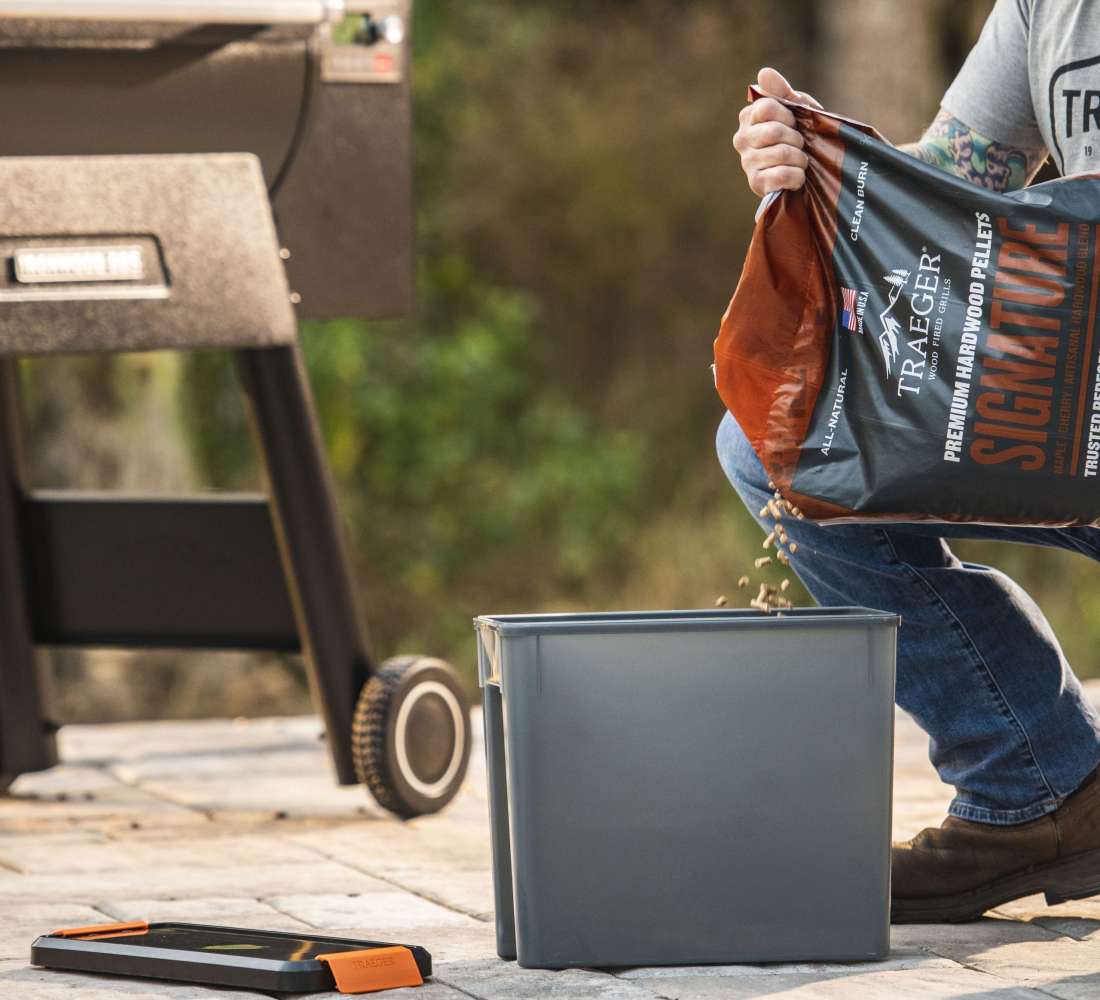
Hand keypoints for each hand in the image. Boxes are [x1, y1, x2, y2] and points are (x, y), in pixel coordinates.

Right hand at [733, 67, 821, 197]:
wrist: (809, 171)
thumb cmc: (801, 136)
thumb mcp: (797, 110)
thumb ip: (782, 92)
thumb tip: (763, 72)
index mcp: (748, 117)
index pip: (766, 107)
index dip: (787, 115)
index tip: (794, 123)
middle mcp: (741, 139)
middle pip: (773, 131)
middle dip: (796, 139)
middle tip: (800, 145)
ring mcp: (747, 163)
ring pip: (781, 153)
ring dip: (800, 158)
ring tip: (801, 162)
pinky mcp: (755, 184)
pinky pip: (781, 174)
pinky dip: (797, 176)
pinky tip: (798, 177)